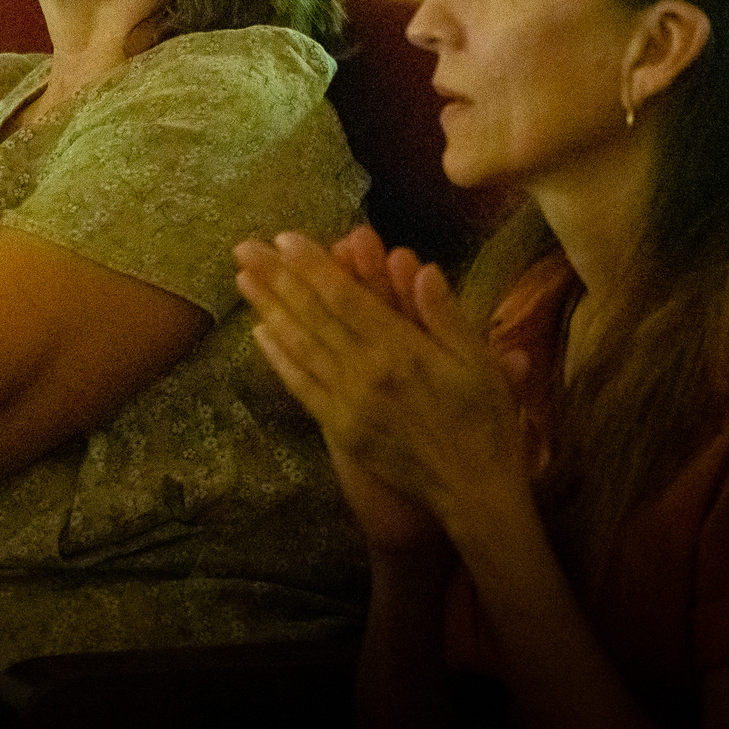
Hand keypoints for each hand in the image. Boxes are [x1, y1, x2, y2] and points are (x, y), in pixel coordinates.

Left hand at [235, 228, 526, 550]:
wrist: (473, 491)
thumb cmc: (486, 420)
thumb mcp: (480, 362)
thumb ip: (446, 315)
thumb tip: (422, 269)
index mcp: (402, 351)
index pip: (347, 299)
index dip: (314, 267)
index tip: (284, 238)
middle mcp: (366, 374)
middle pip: (313, 316)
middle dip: (277, 278)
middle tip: (243, 248)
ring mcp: (348, 403)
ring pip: (300, 347)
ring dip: (269, 310)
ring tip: (242, 280)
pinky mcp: (340, 428)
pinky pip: (303, 386)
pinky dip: (279, 358)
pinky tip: (260, 334)